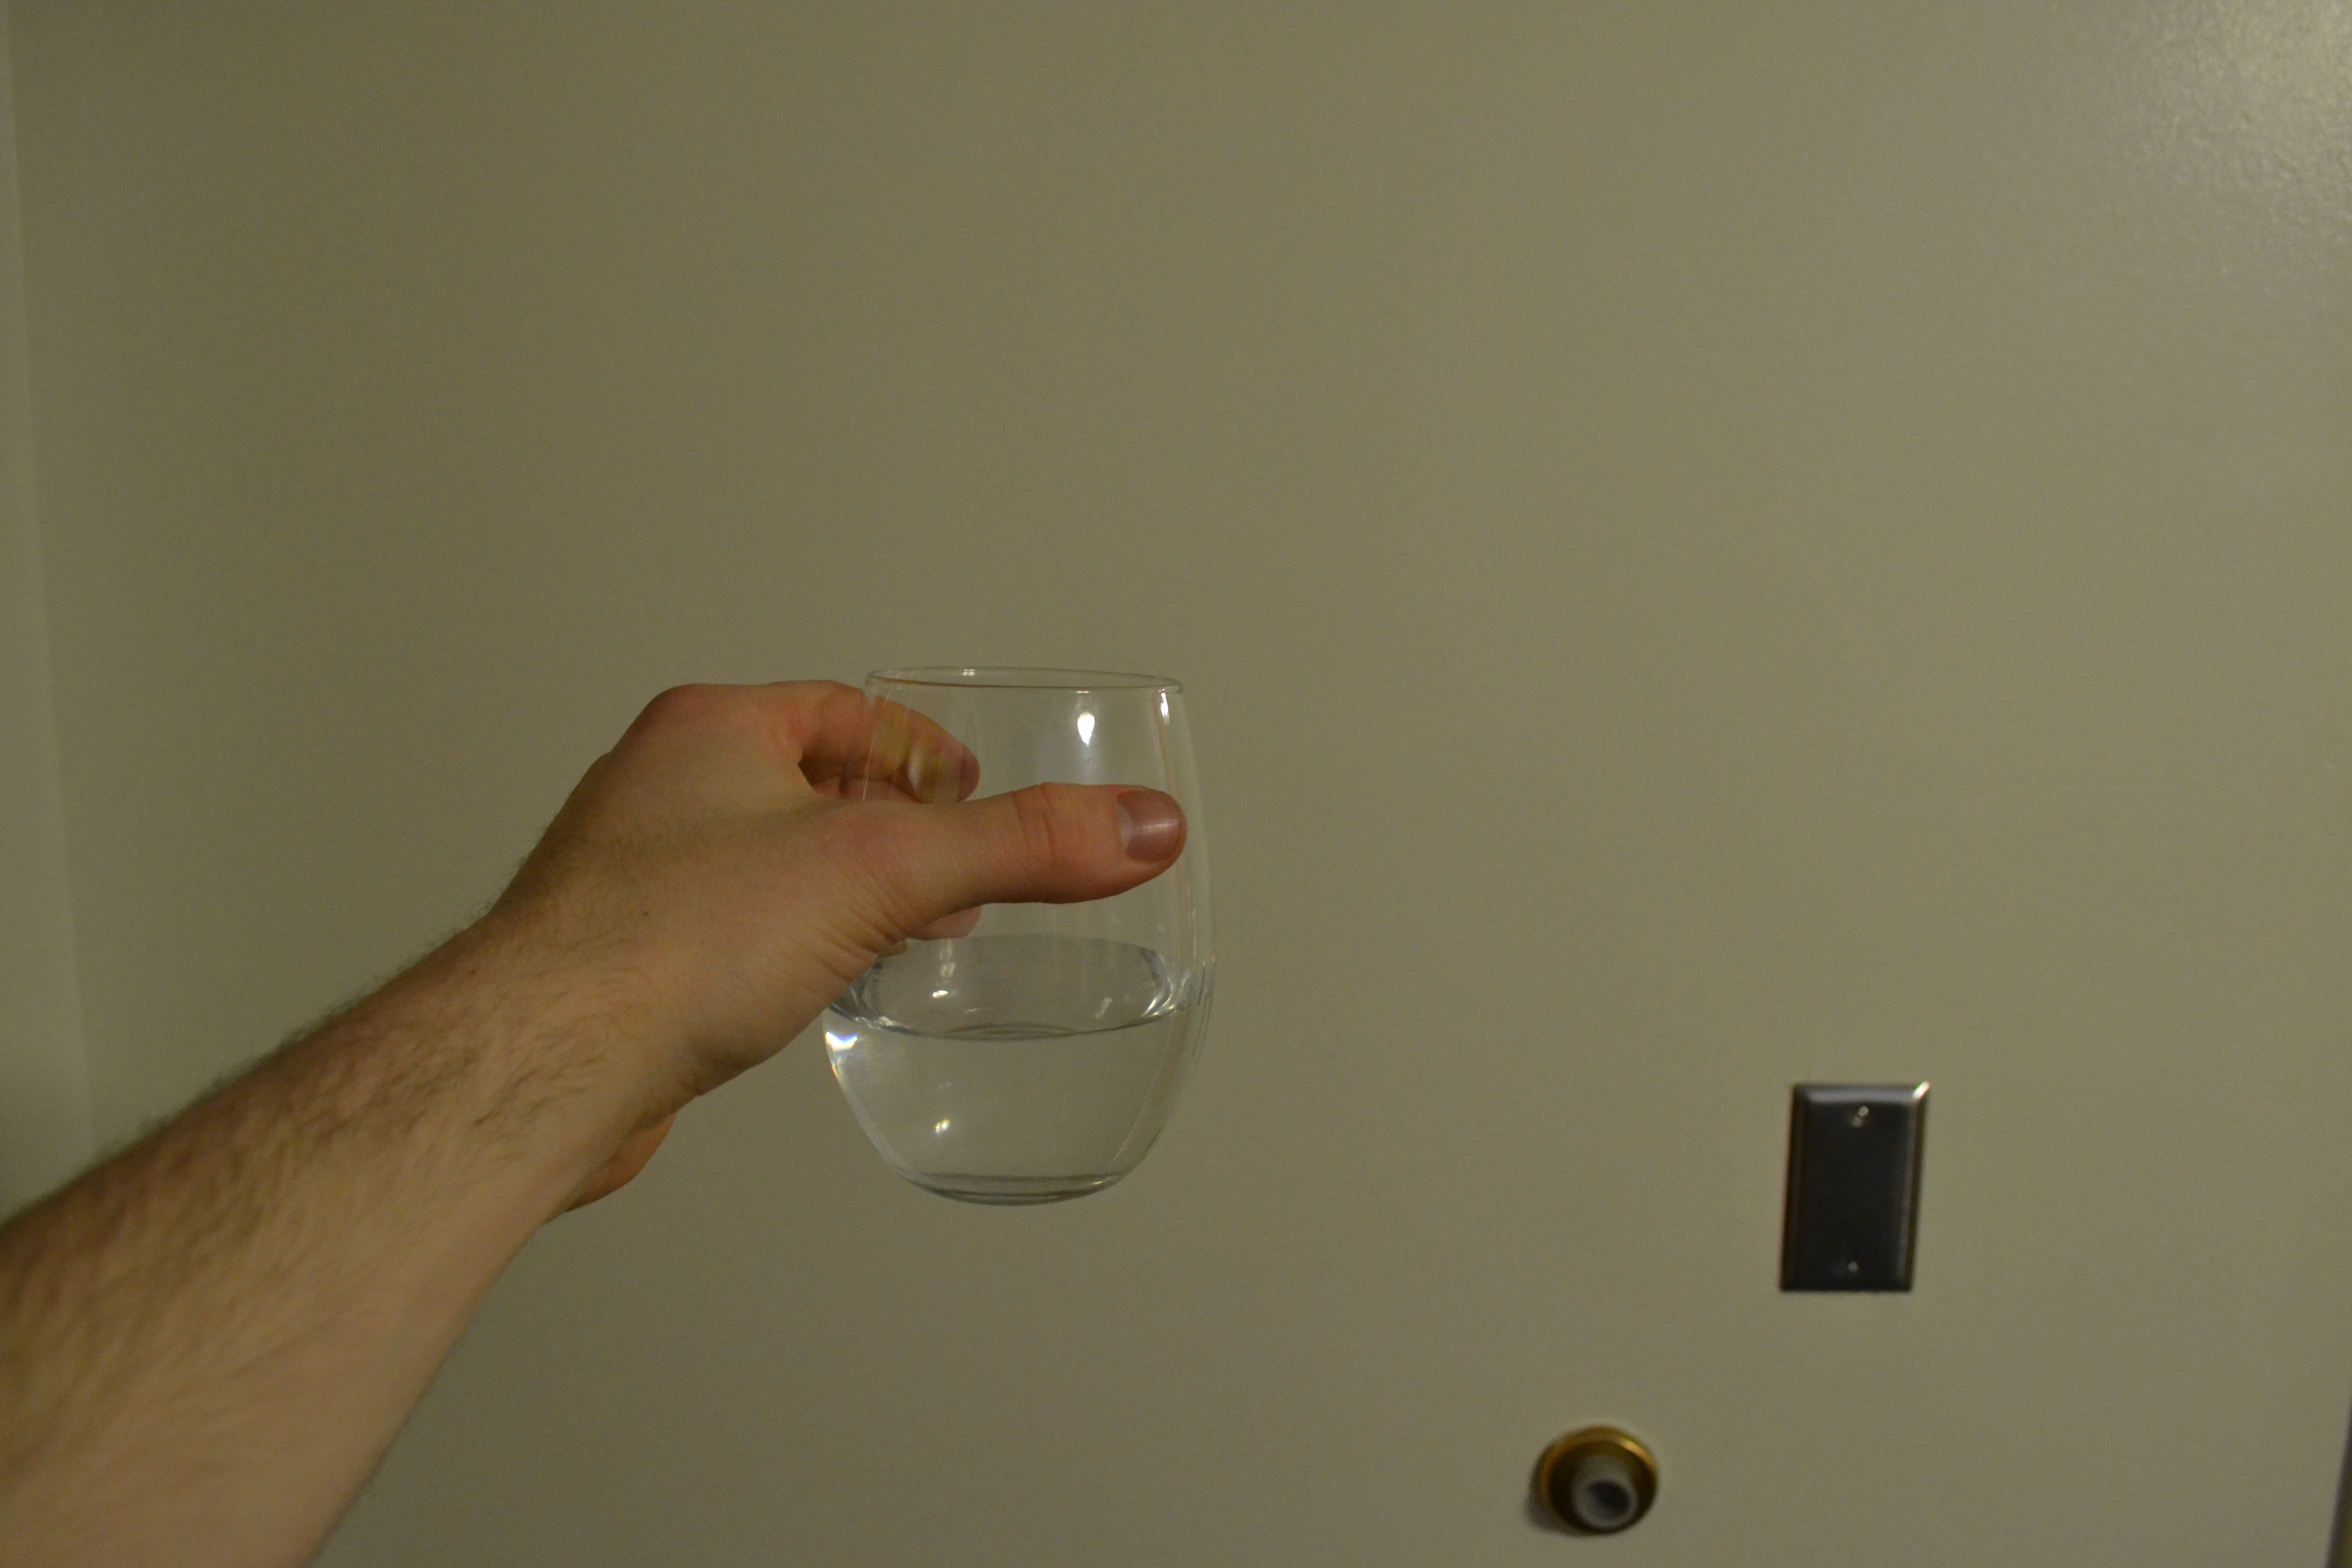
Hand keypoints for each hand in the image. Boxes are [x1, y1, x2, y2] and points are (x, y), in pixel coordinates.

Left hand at [485, 681, 1187, 1206]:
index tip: (968, 798)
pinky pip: (719, 940)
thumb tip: (1141, 826)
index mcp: (713, 730)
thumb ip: (1023, 847)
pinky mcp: (617, 966)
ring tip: (894, 940)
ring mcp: (630, 880)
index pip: (843, 712)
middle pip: (803, 786)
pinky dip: (778, 956)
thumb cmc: (671, 942)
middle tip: (947, 877)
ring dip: (831, 896)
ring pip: (759, 866)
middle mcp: (660, 791)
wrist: (540, 1062)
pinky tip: (805, 1001)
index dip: (920, 750)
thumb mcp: (887, 871)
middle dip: (884, 829)